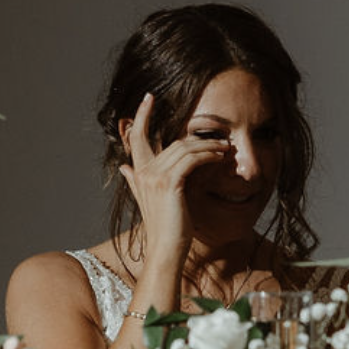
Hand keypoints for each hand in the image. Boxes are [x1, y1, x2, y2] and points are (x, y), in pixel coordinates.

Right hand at [117, 93, 230, 270]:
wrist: (165, 250)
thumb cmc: (164, 228)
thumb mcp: (147, 200)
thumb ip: (135, 182)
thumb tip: (123, 168)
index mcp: (138, 173)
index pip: (136, 137)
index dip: (140, 116)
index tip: (148, 98)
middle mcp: (143, 172)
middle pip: (171, 142)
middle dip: (198, 138)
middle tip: (219, 139)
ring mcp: (155, 177)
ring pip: (184, 148)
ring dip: (208, 146)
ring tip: (225, 148)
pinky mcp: (170, 183)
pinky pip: (191, 159)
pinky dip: (208, 154)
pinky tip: (220, 156)